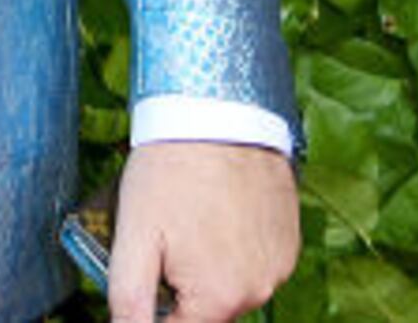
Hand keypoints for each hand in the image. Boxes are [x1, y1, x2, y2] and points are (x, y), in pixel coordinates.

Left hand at [107, 138, 296, 320]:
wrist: (219, 113)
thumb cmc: (171, 170)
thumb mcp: (133, 235)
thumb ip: (128, 297)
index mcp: (218, 298)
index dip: (154, 311)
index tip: (148, 274)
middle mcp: (258, 290)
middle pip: (206, 311)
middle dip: (180, 286)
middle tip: (165, 236)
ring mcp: (279, 267)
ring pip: (231, 287)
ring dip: (208, 268)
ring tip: (190, 218)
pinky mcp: (289, 242)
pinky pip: (255, 263)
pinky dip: (234, 249)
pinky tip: (215, 212)